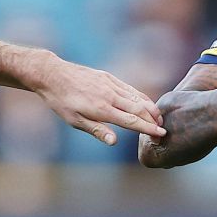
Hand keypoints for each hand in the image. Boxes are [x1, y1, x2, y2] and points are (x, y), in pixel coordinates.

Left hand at [34, 57, 164, 145]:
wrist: (53, 75)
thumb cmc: (62, 101)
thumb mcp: (75, 121)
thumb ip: (97, 130)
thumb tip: (114, 142)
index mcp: (102, 109)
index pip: (132, 121)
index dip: (148, 128)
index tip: (161, 134)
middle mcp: (110, 96)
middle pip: (139, 109)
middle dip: (153, 119)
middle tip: (163, 129)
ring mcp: (110, 84)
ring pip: (137, 96)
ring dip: (150, 108)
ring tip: (159, 118)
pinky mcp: (108, 77)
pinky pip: (129, 88)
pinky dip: (140, 96)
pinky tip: (145, 102)